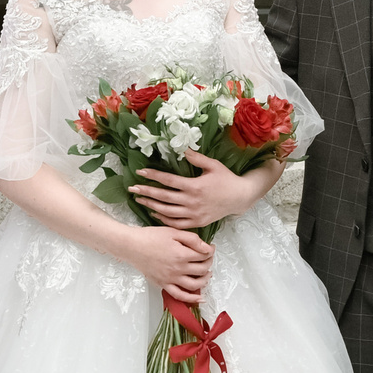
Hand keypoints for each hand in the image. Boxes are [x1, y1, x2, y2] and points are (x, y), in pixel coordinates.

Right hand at [122, 225, 214, 303]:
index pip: (204, 255)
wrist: (132, 246)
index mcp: (182, 254)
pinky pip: (180, 295)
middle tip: (207, 258)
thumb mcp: (173, 232)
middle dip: (208, 263)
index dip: (210, 251)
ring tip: (206, 274)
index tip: (210, 248)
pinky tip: (200, 298)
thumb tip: (208, 248)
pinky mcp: (163, 284)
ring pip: (195, 285)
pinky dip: (192, 299)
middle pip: (202, 269)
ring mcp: (171, 279)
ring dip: (205, 280)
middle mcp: (178, 269)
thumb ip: (193, 239)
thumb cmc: (151, 236)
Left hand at [134, 152, 259, 227]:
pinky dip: (164, 219)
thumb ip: (196, 158)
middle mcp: (192, 202)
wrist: (239, 198)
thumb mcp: (213, 165)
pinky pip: (176, 223)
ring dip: (151, 205)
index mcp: (194, 186)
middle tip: (132, 189)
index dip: (153, 175)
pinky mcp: (197, 223)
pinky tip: (155, 213)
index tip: (140, 172)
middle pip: (163, 197)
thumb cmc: (226, 179)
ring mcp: (194, 214)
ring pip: (167, 212)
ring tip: (139, 200)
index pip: (168, 180)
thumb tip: (182, 149)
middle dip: (146, 192)